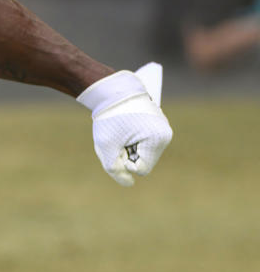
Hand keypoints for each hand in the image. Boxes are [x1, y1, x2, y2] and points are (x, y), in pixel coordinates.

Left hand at [78, 63, 173, 185]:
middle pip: (144, 160)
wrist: (111, 89)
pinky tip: (125, 125)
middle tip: (118, 135)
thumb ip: (115, 170)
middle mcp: (165, 134)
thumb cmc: (108, 117)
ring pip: (143, 151)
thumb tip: (128, 183)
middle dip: (127, 153)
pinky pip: (144, 141)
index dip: (124, 162)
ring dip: (129, 145)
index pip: (141, 169)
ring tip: (121, 129)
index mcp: (158, 139)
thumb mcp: (106, 146)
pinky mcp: (157, 123)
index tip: (117, 144)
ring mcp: (163, 127)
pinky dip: (132, 138)